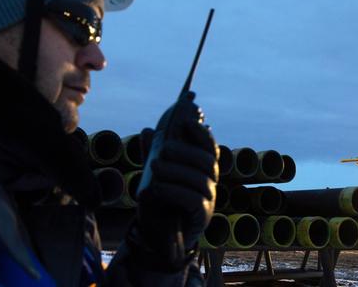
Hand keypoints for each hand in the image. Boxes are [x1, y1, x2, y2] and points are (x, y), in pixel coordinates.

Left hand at [130, 95, 217, 267]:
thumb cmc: (158, 200)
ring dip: (176, 170)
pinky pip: (193, 200)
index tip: (187, 122)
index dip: (201, 134)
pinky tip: (157, 188)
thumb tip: (147, 130)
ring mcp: (208, 200)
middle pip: (207, 162)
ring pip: (200, 179)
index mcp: (202, 169)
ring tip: (154, 166)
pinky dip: (174, 191)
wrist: (156, 235)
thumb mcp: (152, 175)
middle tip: (164, 148)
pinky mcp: (202, 217)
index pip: (209, 148)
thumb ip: (151, 154)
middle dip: (186, 151)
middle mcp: (210, 183)